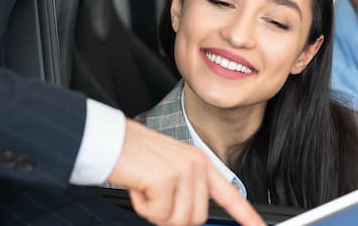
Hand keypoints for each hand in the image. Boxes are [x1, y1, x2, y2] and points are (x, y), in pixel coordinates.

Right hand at [107, 120, 264, 225]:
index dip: (246, 215)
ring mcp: (184, 171)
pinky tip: (139, 186)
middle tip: (153, 196)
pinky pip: (160, 214)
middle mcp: (197, 166)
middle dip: (171, 216)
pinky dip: (144, 207)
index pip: (229, 194)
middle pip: (196, 218)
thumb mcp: (169, 171)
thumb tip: (191, 217)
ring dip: (157, 212)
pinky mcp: (167, 179)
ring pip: (179, 220)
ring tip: (146, 189)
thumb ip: (186, 191)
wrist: (111, 140)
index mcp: (200, 163)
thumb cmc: (135, 157)